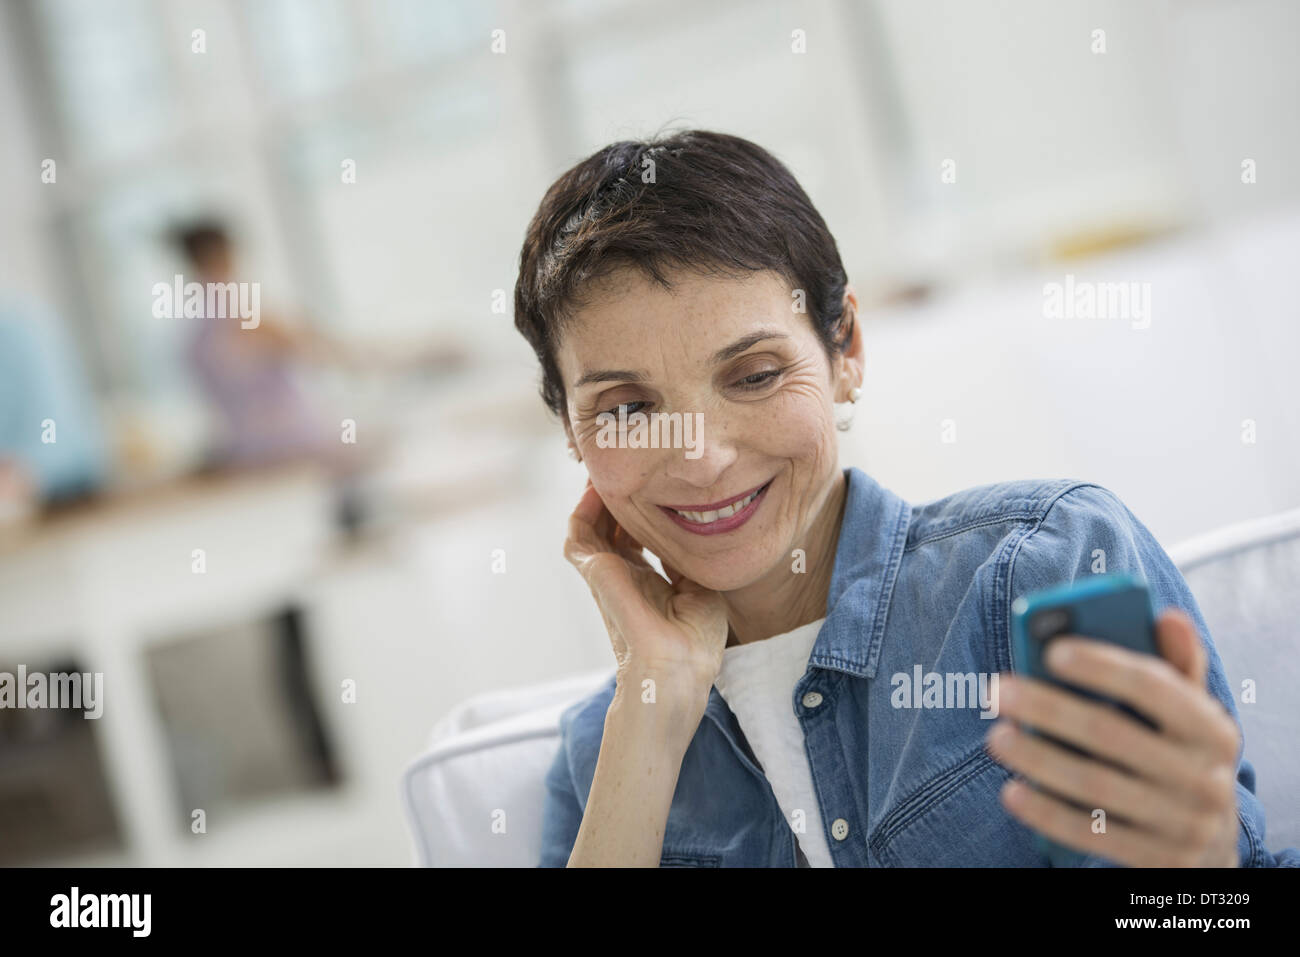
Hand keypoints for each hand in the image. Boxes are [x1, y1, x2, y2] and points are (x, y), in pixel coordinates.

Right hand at [565, 479, 728, 700]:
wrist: (677, 675)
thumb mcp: (700, 589)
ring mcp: (606, 577)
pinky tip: (598, 490)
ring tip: (609, 471)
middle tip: (629, 468)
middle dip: (616, 498)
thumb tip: (689, 525)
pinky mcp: (597, 575)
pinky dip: (583, 511)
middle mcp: (622, 577)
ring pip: (588, 527)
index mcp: (646, 582)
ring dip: (596, 498)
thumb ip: (687, 558)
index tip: (653, 484)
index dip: (639, 511)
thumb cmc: (693, 644)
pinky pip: (578, 536)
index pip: (634, 537)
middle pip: (609, 526)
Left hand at [985, 608, 1240, 866]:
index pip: (1154, 686)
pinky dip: (1047, 813)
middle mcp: (1205, 777)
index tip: (1050, 650)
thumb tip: (1167, 616)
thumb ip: (1176, 665)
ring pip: (1096, 787)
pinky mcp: (1157, 861)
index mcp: (1213, 728)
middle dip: (1048, 709)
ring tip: (995, 737)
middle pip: (1111, 734)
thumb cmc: (1179, 756)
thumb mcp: (1190, 715)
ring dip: (1038, 760)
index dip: (1102, 666)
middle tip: (997, 691)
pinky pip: (1093, 835)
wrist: (1209, 845)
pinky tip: (1012, 792)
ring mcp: (1183, 823)